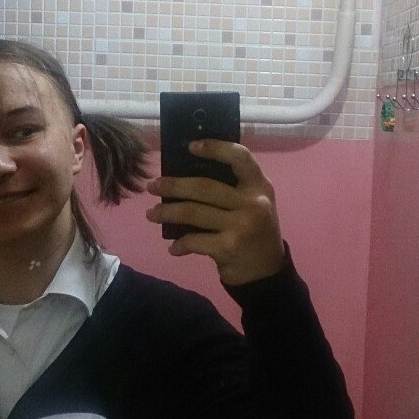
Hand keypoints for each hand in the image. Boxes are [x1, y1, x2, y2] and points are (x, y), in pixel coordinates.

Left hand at [145, 140, 285, 286]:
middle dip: (174, 186)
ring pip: (194, 213)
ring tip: (151, 214)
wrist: (267, 272)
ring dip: (167, 212)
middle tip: (152, 186)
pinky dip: (180, 244)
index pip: (240, 158)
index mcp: (260, 186)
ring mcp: (241, 226)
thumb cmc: (254, 232)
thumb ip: (232, 190)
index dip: (216, 148)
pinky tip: (174, 248)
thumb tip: (185, 177)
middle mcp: (253, 203)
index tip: (191, 146)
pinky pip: (195, 240)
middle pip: (205, 187)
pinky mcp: (228, 247)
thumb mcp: (253, 205)